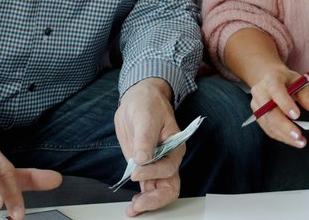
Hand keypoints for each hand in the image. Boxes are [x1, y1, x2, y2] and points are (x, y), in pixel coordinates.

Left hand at [114, 78, 181, 216]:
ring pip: (159, 191)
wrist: (138, 99)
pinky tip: (133, 205)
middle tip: (139, 204)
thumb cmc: (148, 104)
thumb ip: (145, 139)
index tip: (136, 171)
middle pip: (169, 186)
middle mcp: (168, 159)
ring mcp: (156, 165)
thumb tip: (142, 158)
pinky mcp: (144, 168)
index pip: (169, 168)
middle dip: (155, 199)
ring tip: (133, 209)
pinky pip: (147, 188)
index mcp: (175, 146)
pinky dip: (141, 198)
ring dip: (148, 203)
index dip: (153, 172)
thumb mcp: (146, 117)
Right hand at [249, 67, 308, 147]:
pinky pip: (267, 128)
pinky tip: (291, 140)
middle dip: (284, 126)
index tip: (296, 115)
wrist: (269, 79)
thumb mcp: (299, 81)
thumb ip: (307, 94)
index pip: (276, 91)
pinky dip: (280, 136)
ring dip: (284, 135)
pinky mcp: (257, 115)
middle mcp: (260, 92)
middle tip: (298, 135)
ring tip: (299, 141)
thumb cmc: (285, 80)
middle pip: (269, 111)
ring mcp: (257, 105)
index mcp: (271, 80)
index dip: (285, 104)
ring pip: (268, 123)